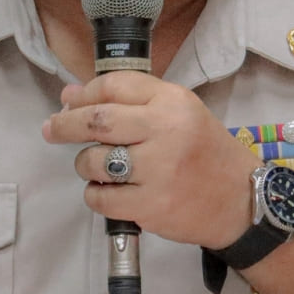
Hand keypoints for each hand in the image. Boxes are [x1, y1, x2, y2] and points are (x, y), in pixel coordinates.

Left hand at [42, 71, 259, 248]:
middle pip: (96, 121)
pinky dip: (95, 195)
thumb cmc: (206, 152)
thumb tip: (70, 95)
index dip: (84, 93)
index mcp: (173, 102)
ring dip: (84, 164)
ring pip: (93, 162)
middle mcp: (165, 132)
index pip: (114, 86)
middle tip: (52, 129)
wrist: (242, 201)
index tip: (68, 102)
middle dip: (65, 124)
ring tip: (96, 167)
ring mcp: (158, 171)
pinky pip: (100, 198)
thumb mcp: (180, 113)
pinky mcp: (150, 207)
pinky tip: (108, 192)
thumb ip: (130, 101)